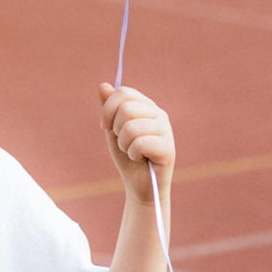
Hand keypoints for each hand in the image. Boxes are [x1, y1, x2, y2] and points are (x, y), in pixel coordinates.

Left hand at [98, 82, 174, 205]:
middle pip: (126, 108)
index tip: (105, 126)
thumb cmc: (127, 158)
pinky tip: (141, 159)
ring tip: (133, 152)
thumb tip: (103, 85)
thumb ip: (109, 109)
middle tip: (124, 143)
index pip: (123, 92)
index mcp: (146, 106)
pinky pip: (140, 143)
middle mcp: (159, 114)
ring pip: (131, 127)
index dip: (108, 109)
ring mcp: (166, 130)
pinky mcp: (168, 148)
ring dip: (124, 144)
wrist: (139, 186)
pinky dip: (133, 154)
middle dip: (116, 129)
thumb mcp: (113, 131)